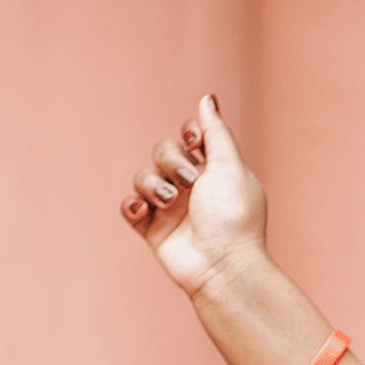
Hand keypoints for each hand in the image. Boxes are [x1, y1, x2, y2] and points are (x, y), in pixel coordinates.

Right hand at [120, 94, 267, 298]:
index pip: (191, 138)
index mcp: (215, 172)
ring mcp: (171, 209)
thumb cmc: (234, 217)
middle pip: (163, 151)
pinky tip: (147, 212)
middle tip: (190, 183)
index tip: (197, 142)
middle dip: (171, 160)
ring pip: (144, 176)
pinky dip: (134, 205)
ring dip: (153, 185)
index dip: (189, 133)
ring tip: (171, 203)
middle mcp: (193, 188)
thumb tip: (207, 98)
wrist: (223, 266)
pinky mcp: (154, 230)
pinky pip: (130, 206)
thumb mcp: (230, 166)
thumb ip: (216, 131)